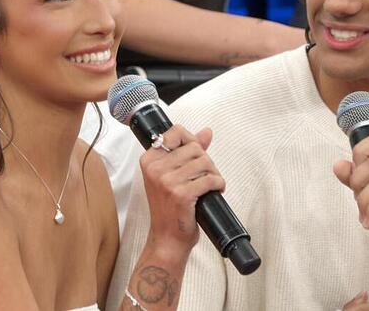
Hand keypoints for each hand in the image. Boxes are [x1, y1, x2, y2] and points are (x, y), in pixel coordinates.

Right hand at [140, 125, 224, 253]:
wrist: (167, 237)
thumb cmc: (169, 207)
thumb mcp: (172, 175)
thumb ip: (188, 150)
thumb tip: (206, 132)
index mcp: (149, 160)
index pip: (176, 132)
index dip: (192, 141)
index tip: (196, 155)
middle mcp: (155, 168)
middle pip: (195, 148)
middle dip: (206, 161)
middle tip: (204, 176)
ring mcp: (167, 181)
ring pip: (204, 162)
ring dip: (213, 174)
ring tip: (209, 185)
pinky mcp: (181, 194)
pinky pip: (210, 179)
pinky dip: (218, 184)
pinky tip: (214, 191)